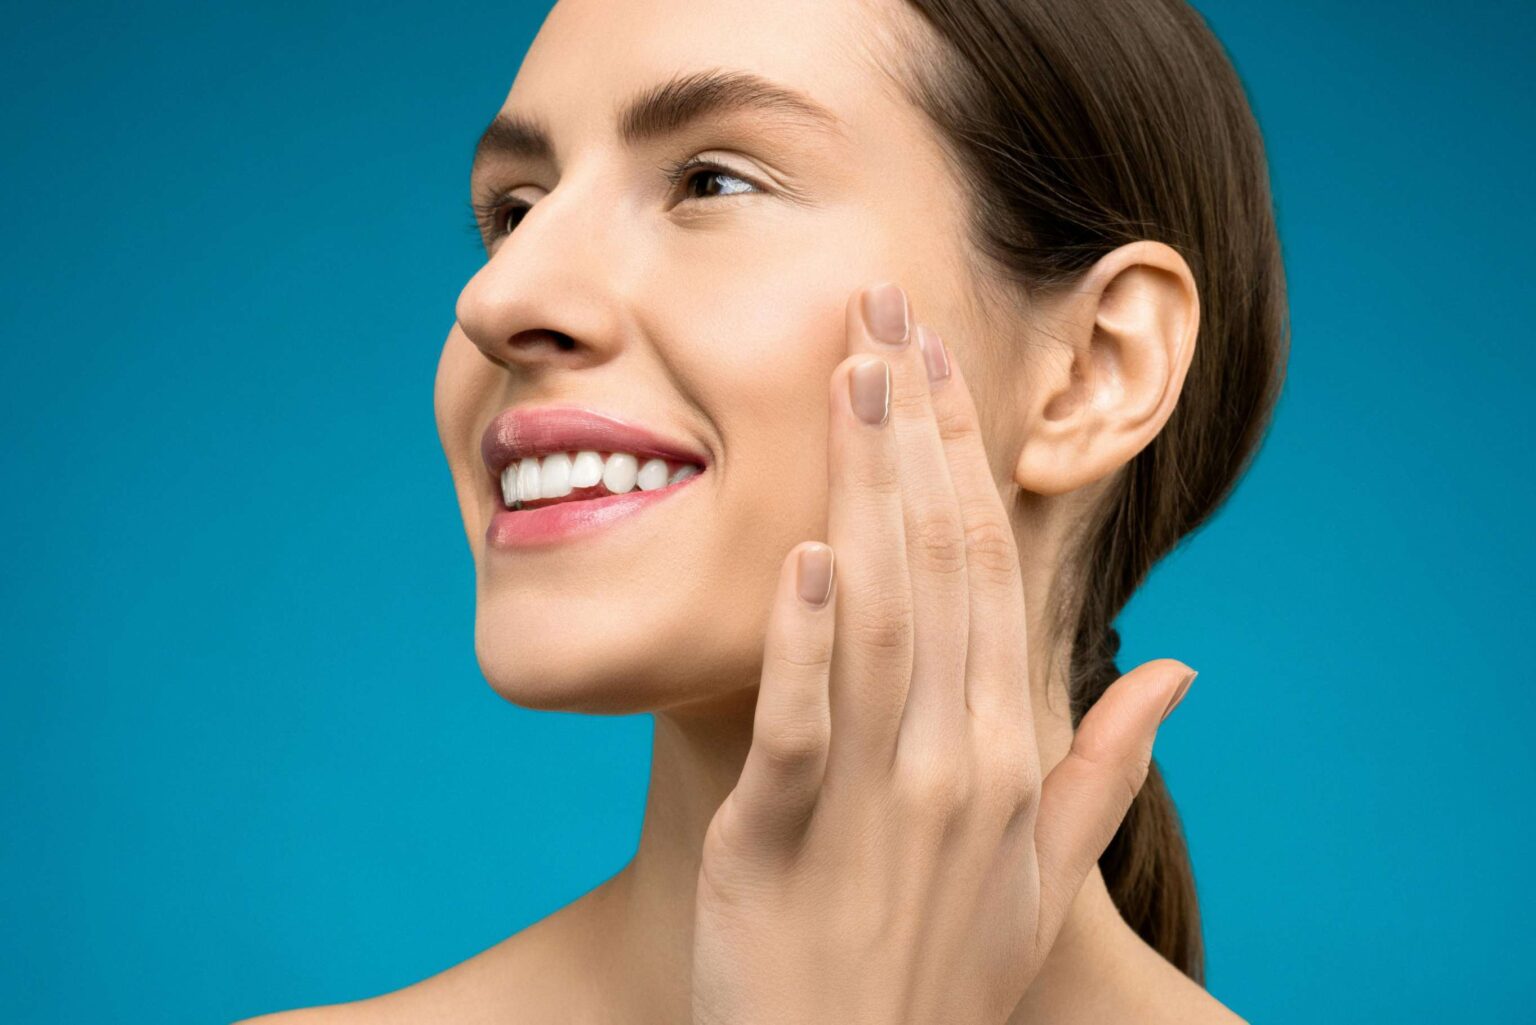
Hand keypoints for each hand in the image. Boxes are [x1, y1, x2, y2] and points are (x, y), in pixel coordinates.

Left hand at [689, 283, 1195, 1024]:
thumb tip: (1177, 668)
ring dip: (865, 492)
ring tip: (848, 377)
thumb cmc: (942, 976)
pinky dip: (803, 640)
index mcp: (1010, 753)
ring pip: (878, 616)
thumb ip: (1105, 768)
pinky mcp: (781, 839)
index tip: (935, 364)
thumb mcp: (1044, 880)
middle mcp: (956, 760)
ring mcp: (874, 798)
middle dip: (911, 433)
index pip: (990, 573)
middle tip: (882, 312)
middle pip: (938, 565)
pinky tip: (804, 552)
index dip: (963, 461)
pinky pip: (798, 727)